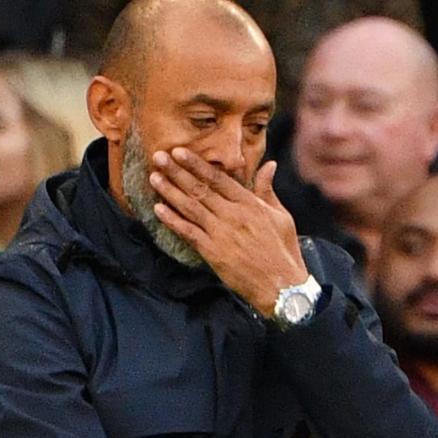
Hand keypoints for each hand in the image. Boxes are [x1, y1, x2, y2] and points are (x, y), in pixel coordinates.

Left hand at [149, 148, 307, 315]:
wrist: (281, 285)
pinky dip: (172, 220)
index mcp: (250, 204)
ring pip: (191, 207)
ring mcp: (221, 233)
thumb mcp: (281, 216)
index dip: (197, 164)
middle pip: (200, 189)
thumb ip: (267, 190)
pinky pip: (188, 232)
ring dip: (170, 191)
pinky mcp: (213, 252)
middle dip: (177, 172)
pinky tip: (158, 209)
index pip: (218, 178)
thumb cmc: (283, 251)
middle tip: (158, 157)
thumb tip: (270, 164)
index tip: (179, 152)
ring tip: (154, 177)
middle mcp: (233, 215)